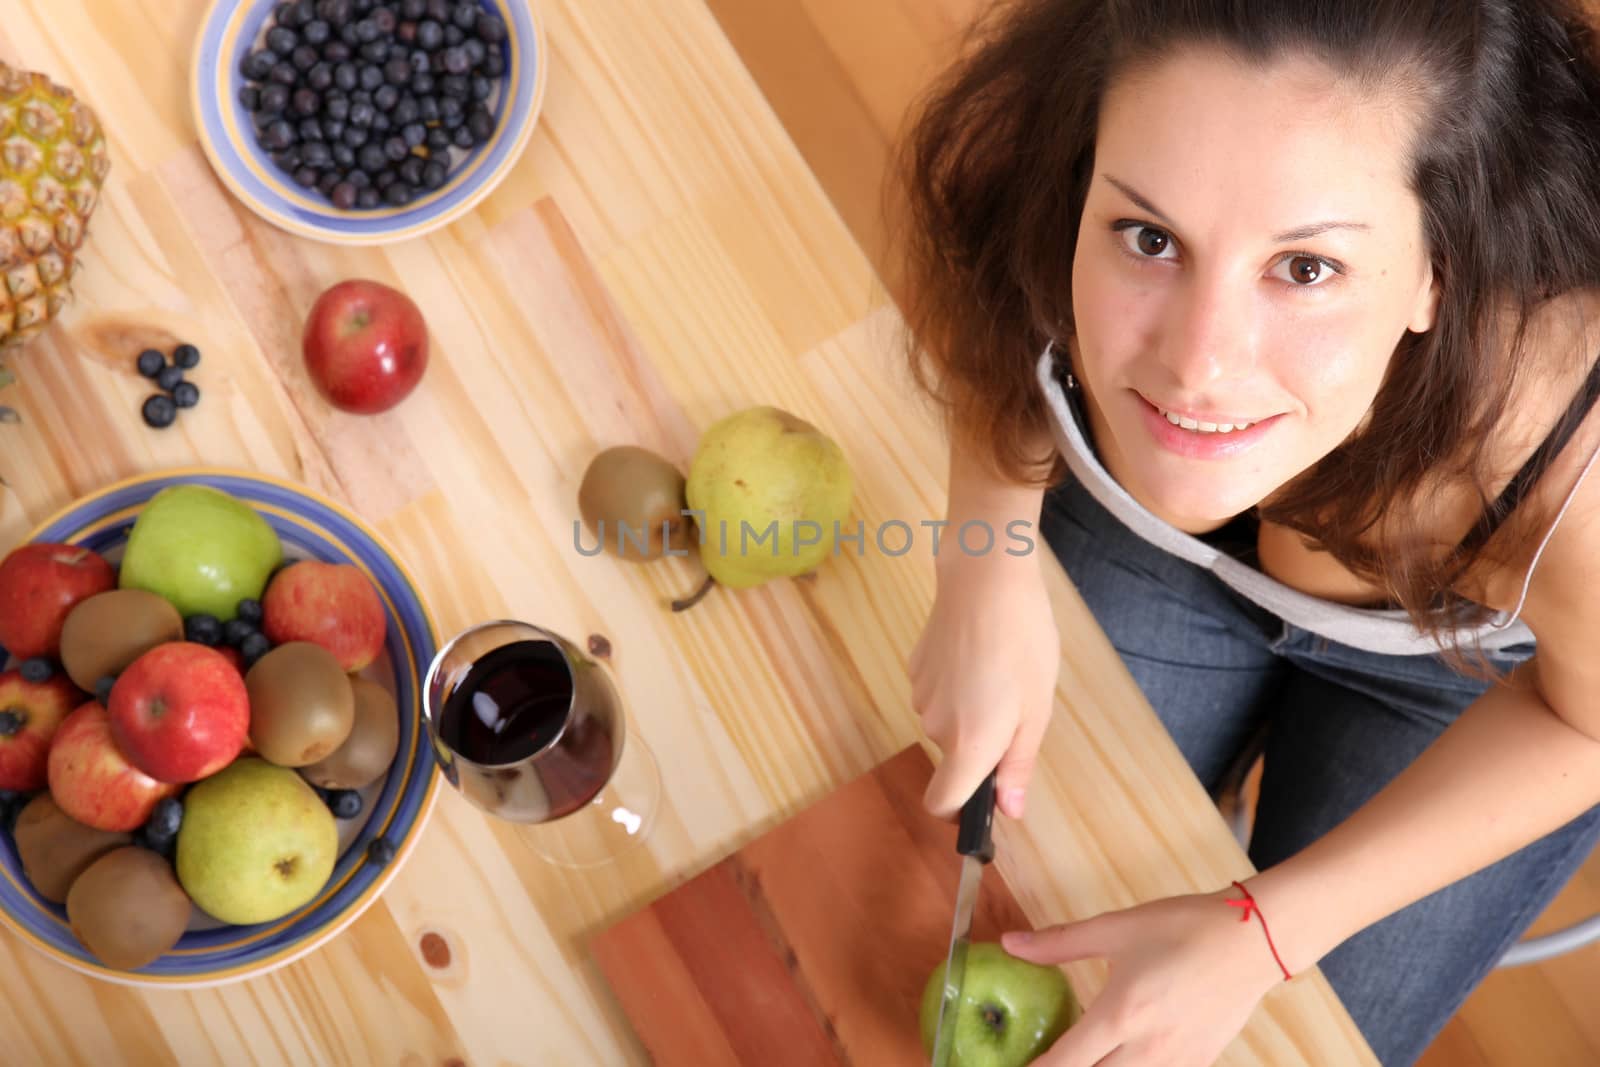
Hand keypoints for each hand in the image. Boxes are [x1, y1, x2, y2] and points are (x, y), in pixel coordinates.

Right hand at [911, 552, 1058, 819]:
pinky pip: (938, 693)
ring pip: (947, 722)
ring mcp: (921, 695)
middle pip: (953, 756)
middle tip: (1017, 706)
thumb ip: (1018, 764)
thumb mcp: (1037, 710)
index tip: (984, 799)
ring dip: (971, 711)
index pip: (942, 804)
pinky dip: (957, 686)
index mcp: (968, 744)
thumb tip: (1008, 810)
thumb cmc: (1023, 643)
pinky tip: (978, 654)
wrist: (986, 579)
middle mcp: (936, 726)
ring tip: (1000, 672)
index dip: (959, 813)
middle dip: (981, 743)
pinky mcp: (915, 667)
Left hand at [1001, 889, 1288, 1065]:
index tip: (1016, 1064)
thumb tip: (1011, 944)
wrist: (1252, 939)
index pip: (1064, 1063)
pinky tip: (1121, 1052)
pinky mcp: (1198, 1064)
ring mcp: (1176, 1062)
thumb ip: (1059, 943)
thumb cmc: (1184, 928)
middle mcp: (1148, 1049)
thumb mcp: (1115, 929)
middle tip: (1050, 1056)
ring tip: (1084, 1052)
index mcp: (1121, 1015)